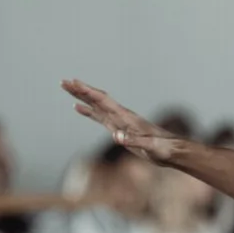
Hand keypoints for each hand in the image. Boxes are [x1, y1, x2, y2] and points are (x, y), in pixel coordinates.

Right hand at [63, 81, 182, 164]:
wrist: (171, 150)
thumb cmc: (162, 148)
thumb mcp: (150, 147)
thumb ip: (134, 141)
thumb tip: (117, 137)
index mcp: (125, 117)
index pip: (103, 100)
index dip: (87, 92)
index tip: (74, 83)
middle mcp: (120, 115)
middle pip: (96, 99)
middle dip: (80, 90)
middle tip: (63, 82)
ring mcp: (119, 121)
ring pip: (96, 105)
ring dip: (81, 97)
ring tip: (66, 88)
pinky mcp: (119, 129)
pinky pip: (99, 117)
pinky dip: (87, 111)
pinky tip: (78, 108)